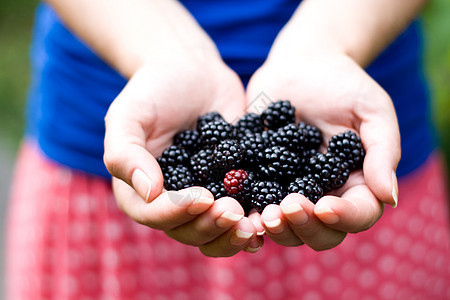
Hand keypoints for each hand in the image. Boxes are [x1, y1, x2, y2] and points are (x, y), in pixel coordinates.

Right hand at [104, 55, 261, 256]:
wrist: (192, 72)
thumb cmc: (154, 89)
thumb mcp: (129, 114)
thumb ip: (126, 153)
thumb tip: (149, 192)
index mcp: (140, 189)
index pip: (153, 215)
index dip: (176, 213)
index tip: (202, 197)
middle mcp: (171, 200)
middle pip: (187, 230)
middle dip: (210, 226)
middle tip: (234, 211)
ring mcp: (203, 196)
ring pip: (214, 231)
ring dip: (233, 234)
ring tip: (254, 224)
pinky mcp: (231, 187)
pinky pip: (240, 214)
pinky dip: (253, 222)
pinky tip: (267, 221)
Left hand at [246, 51, 399, 249]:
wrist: (299, 66)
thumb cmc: (343, 85)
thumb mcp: (371, 110)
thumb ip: (382, 151)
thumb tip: (387, 197)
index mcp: (355, 183)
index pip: (358, 214)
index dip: (344, 217)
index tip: (325, 206)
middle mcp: (322, 194)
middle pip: (320, 232)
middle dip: (304, 228)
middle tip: (287, 209)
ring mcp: (289, 191)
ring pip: (285, 226)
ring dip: (275, 227)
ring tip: (263, 214)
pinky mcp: (260, 180)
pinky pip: (253, 204)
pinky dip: (247, 210)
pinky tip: (237, 206)